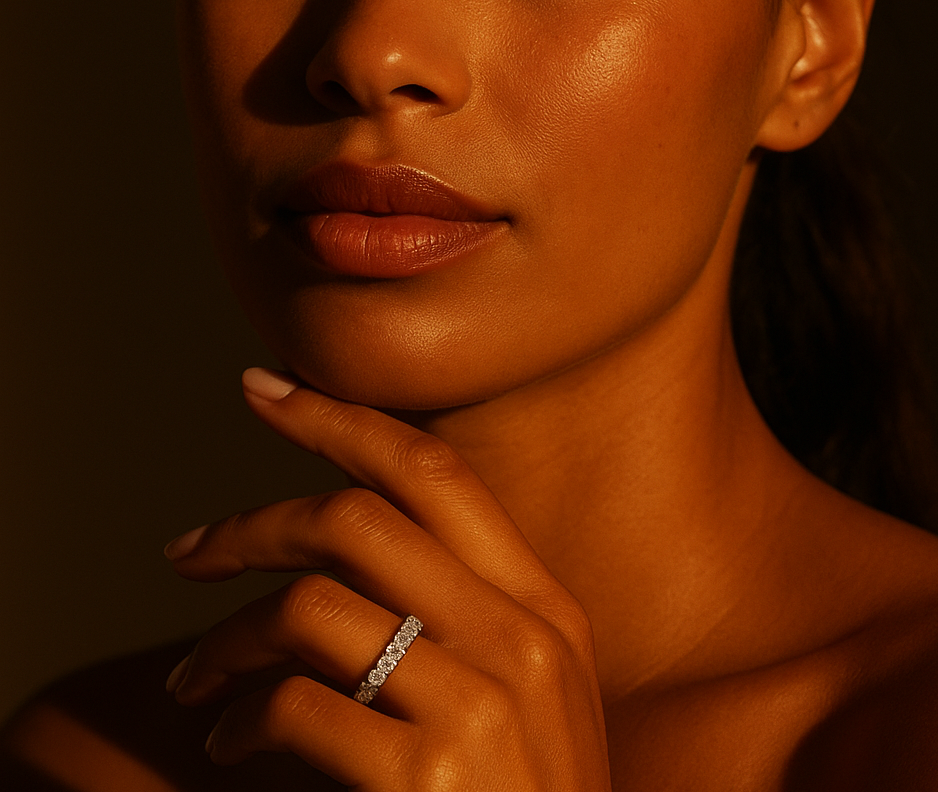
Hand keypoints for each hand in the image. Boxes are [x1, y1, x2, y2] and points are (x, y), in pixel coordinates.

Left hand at [163, 368, 611, 790]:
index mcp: (546, 604)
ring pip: (311, 608)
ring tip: (197, 677)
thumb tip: (340, 553)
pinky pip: (297, 707)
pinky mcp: (427, 780)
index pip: (433, 470)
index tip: (266, 390)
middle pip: (357, 518)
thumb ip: (464, 610)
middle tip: (187, 549)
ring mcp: (482, 707)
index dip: (342, 419)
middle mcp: (522, 637)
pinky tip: (231, 742)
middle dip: (253, 521)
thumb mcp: (529, 690)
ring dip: (228, 639)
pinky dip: (241, 718)